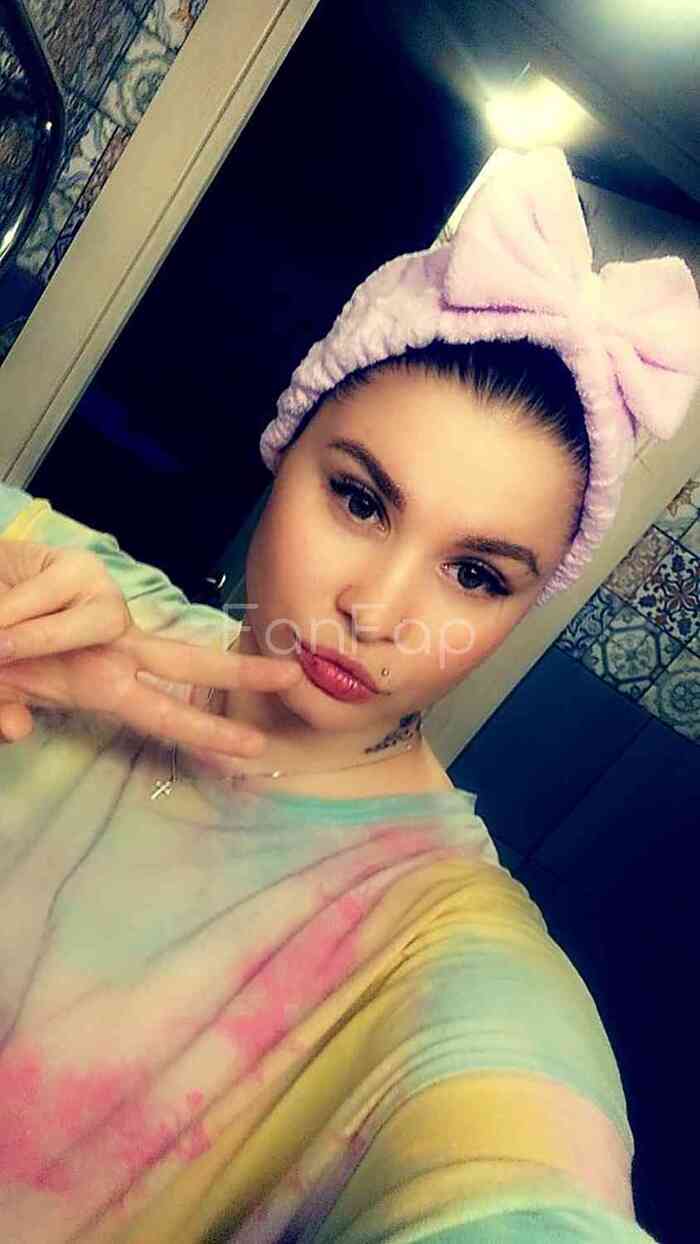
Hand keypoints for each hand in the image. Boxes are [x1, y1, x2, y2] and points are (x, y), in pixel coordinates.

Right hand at [0, 540, 301, 754]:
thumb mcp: (1, 689)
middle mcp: (114, 643)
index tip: (255, 751)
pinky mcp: (76, 567)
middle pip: (185, 661)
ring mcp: (99, 603)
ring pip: (96, 622)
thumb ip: (6, 709)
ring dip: (35, 637)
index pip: (164, 713)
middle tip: (290, 677)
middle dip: (237, 673)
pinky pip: (46, 601)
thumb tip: (15, 730)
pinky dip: (12, 613)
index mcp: (102, 681)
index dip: (207, 734)